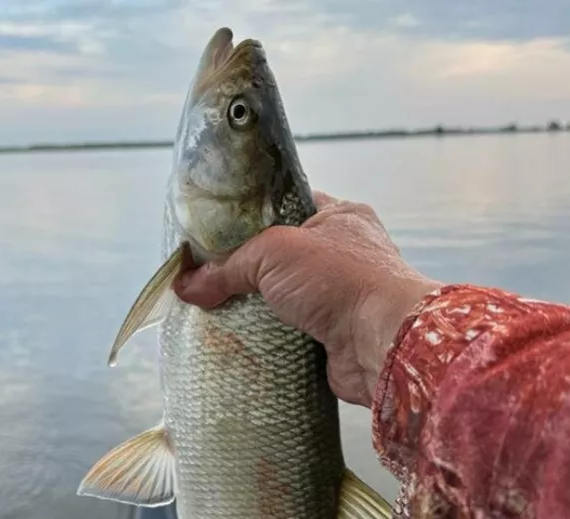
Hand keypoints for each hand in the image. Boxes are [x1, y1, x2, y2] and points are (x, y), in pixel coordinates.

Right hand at [173, 191, 441, 407]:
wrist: (382, 343)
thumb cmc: (341, 279)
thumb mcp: (273, 252)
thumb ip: (227, 265)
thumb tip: (186, 285)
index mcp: (340, 217)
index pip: (287, 206)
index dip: (250, 216)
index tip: (214, 230)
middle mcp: (343, 254)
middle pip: (279, 257)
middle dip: (245, 269)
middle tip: (208, 275)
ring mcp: (339, 297)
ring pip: (282, 298)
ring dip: (253, 307)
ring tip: (213, 308)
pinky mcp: (331, 336)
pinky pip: (288, 333)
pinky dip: (265, 338)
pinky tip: (235, 338)